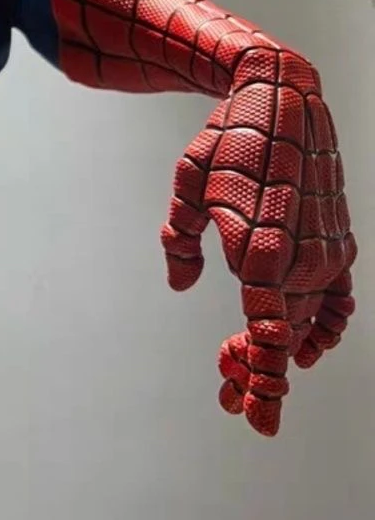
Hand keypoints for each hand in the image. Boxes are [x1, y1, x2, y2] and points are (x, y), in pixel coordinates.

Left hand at [161, 48, 355, 434]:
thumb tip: (181, 284)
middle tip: (227, 390)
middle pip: (282, 340)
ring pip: (306, 325)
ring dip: (282, 352)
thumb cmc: (226, 143)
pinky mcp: (338, 242)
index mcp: (260, 254)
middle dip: (254, 371)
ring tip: (245, 366)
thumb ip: (180, 241)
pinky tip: (308, 348)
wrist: (282, 101)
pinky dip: (325, 328)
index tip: (254, 419)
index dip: (262, 383)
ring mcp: (324, 254)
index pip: (266, 338)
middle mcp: (300, 262)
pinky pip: (337, 300)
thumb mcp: (186, 188)